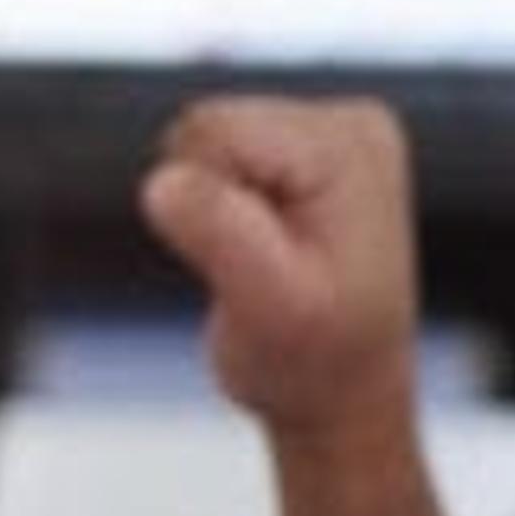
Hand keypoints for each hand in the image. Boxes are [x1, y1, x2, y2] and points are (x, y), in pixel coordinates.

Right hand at [139, 96, 419, 451]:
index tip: (253, 261)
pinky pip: (221, 152)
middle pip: (209, 125)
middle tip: (257, 267)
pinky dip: (225, 203)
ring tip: (263, 259)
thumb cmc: (313, 361)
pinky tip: (265, 243)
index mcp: (351, 148)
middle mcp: (351, 123)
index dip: (205, 202)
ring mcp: (334, 131)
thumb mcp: (270, 309)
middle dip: (210, 200)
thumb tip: (162, 180)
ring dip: (216, 205)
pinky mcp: (308, 148)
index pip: (216, 131)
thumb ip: (221, 235)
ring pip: (208, 139)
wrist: (345, 392)